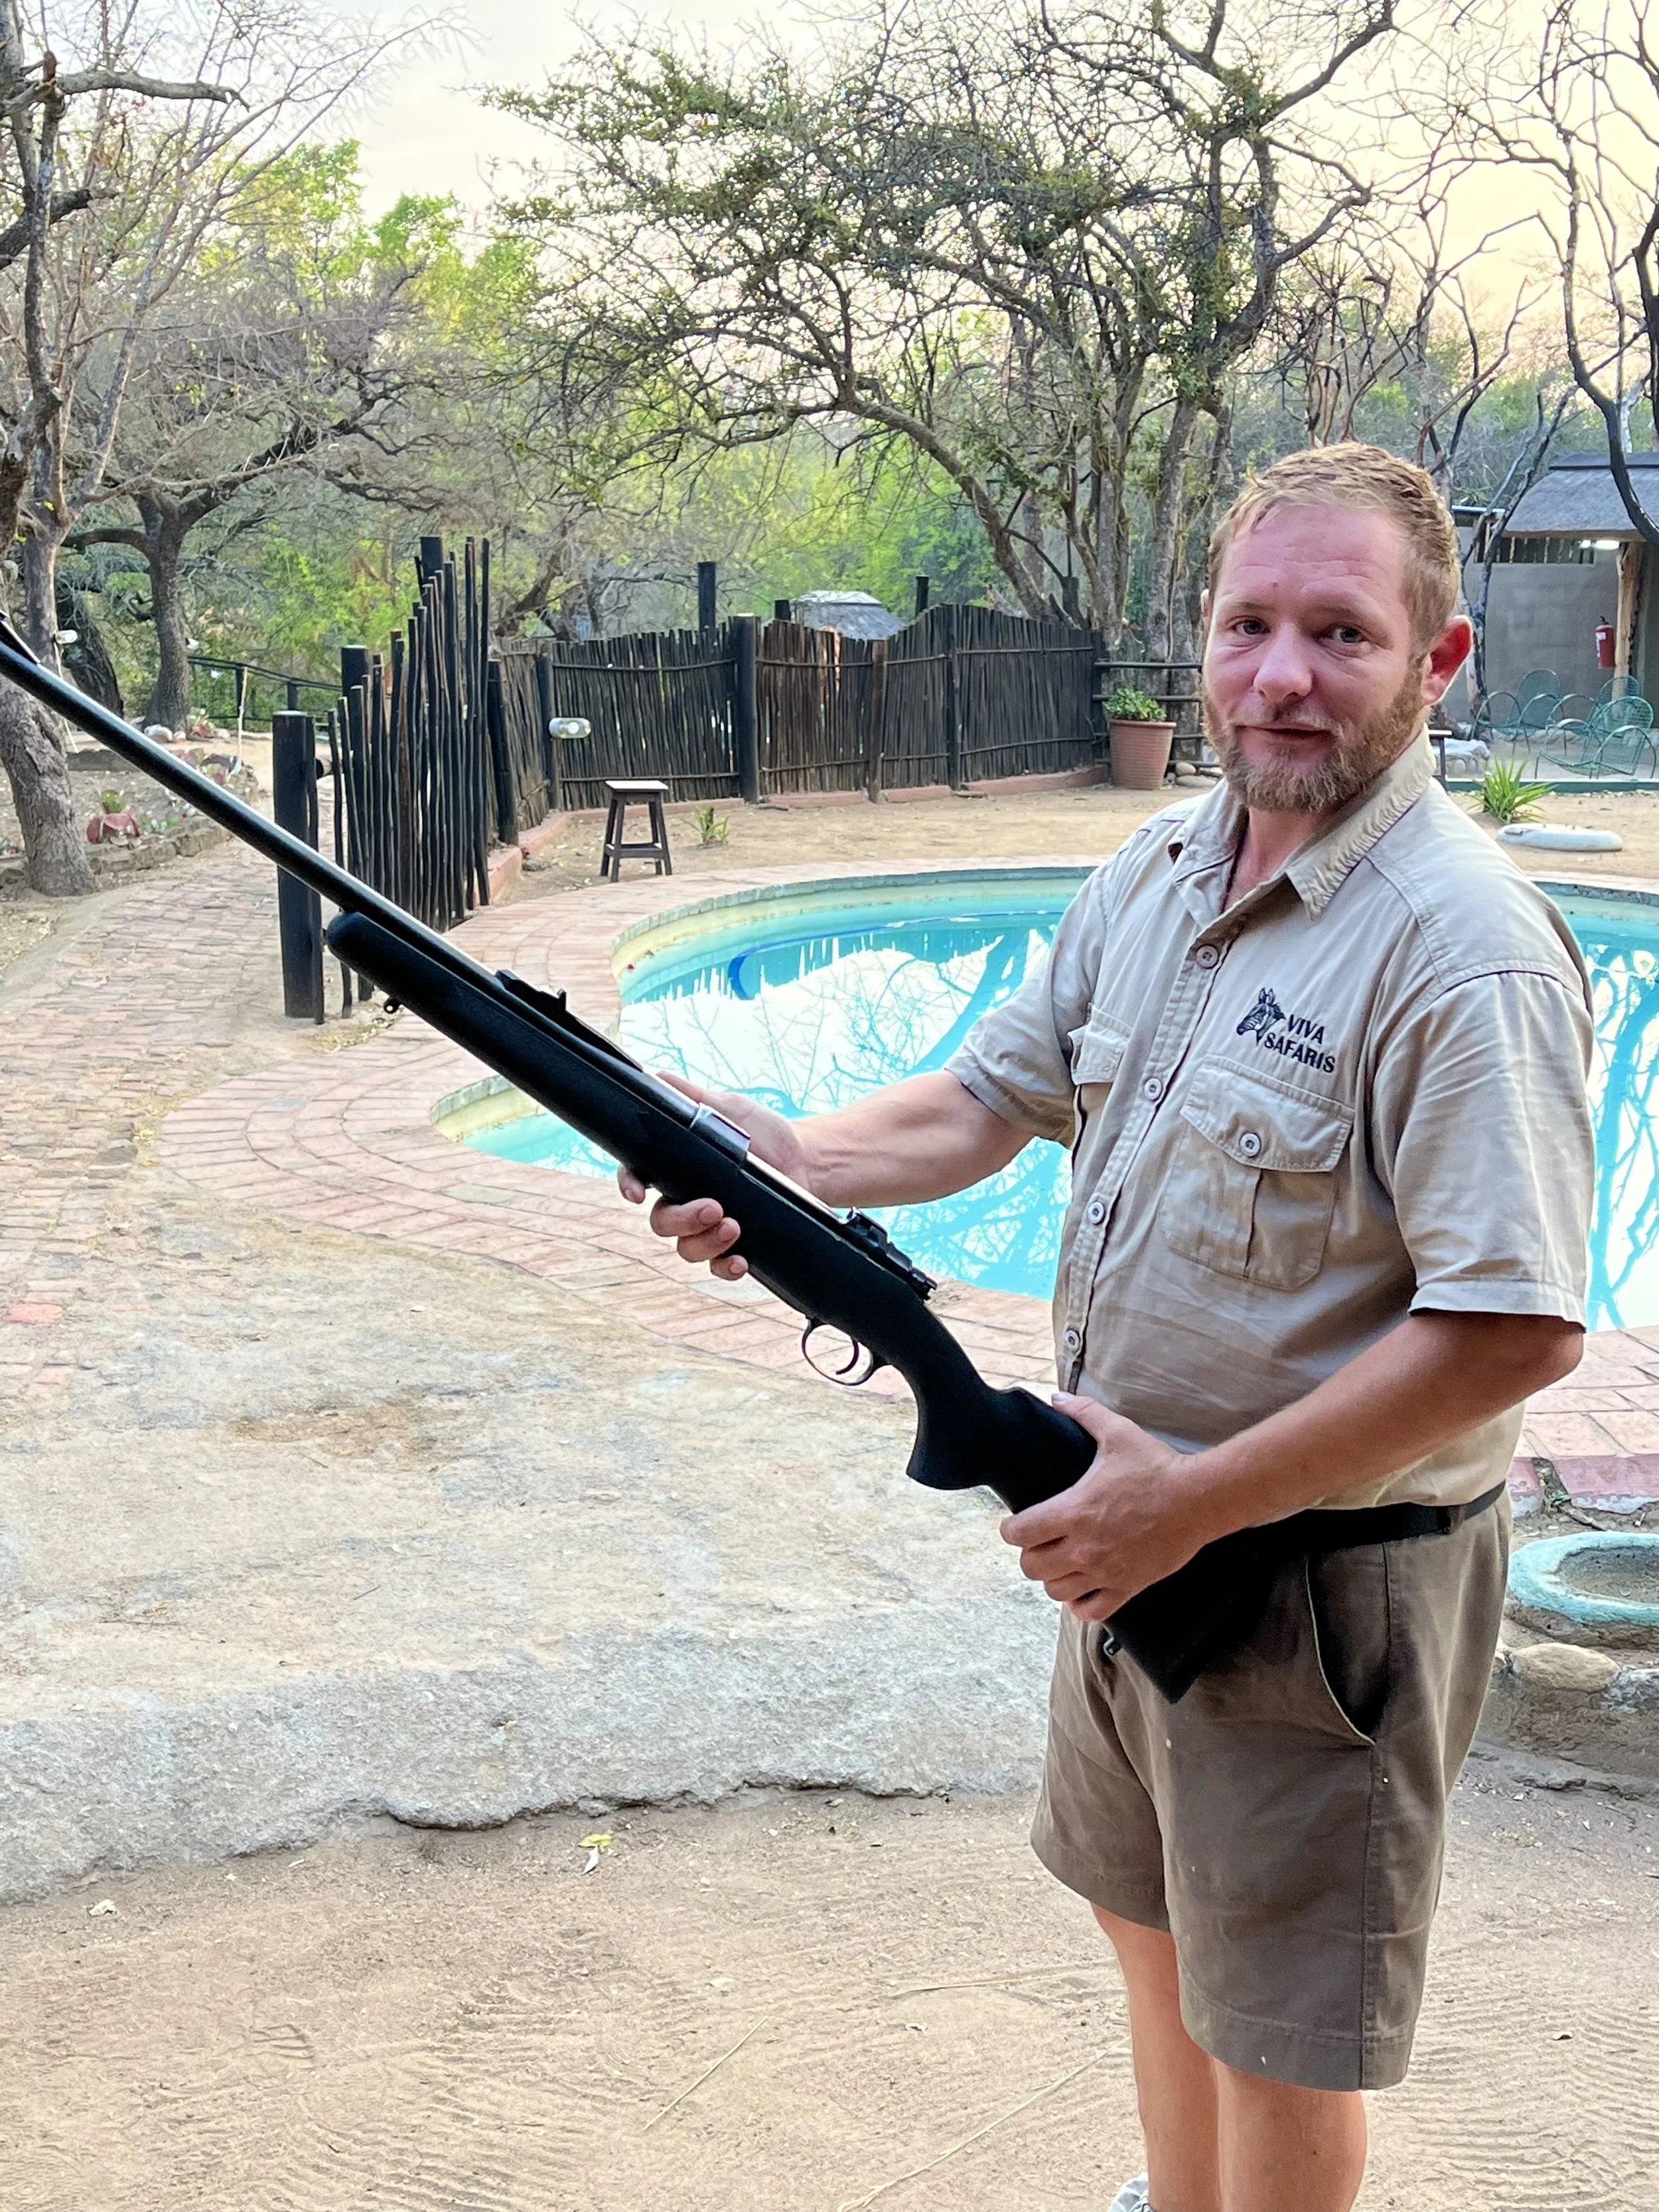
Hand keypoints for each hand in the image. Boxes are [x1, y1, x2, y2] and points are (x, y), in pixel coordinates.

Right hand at [618, 1074, 808, 1281]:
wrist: (807, 1162)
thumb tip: (656, 1078)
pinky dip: (725, 1267)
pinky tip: (740, 1259)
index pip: (638, 1177)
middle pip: (661, 1222)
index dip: (629, 1185)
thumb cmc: (763, 1134)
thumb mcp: (729, 1109)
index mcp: (677, 1168)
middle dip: (682, 1219)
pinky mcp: (734, 1247)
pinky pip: (717, 1268)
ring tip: (735, 1225)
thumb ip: (691, 1098)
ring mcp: (709, 1227)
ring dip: (704, 1242)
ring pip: (686, 1248)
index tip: (638, 1193)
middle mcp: (687, 1200)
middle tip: (713, 1206)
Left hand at [1000, 1393, 1220, 1621]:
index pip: (1019, 1534)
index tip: (1018, 1522)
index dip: (1011, 1528)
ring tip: (1062, 1562)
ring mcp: (1106, 1571)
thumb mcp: (1117, 1433)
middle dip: (1030, 1554)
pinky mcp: (1128, 1587)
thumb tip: (1056, 1397)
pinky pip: (1091, 1611)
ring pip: (1057, 1591)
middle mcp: (1085, 1546)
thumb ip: (1083, 1413)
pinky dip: (1081, 1603)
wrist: (1200, 1499)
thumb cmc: (1157, 1467)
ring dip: (1054, 1578)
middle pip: (1032, 1567)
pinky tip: (1084, 1586)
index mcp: (1075, 1510)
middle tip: (1040, 1542)